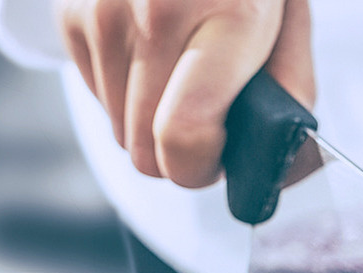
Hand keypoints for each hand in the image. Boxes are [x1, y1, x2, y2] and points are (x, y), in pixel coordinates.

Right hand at [58, 0, 314, 187]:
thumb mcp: (290, 25)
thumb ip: (288, 97)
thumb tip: (269, 168)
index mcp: (230, 13)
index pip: (184, 133)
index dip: (199, 166)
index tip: (218, 154)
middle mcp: (158, 10)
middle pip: (144, 148)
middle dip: (178, 153)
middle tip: (208, 117)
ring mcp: (105, 10)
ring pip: (119, 131)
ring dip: (151, 121)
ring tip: (181, 73)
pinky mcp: (72, 14)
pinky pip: (97, 99)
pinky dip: (125, 92)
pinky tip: (151, 52)